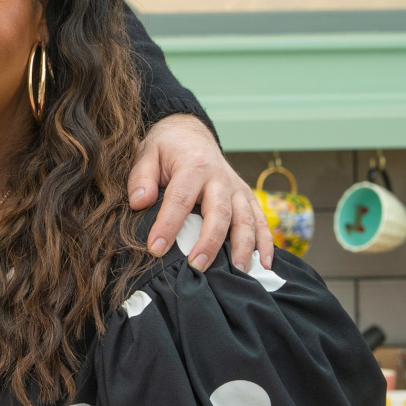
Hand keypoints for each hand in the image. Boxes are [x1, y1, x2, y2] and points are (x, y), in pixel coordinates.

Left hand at [129, 114, 270, 272]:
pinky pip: (260, 220)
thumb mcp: (147, 153)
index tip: (156, 249)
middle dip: (209, 242)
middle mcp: (220, 177)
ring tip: (237, 272)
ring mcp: (237, 188)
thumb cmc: (166, 148)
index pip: (180, 199)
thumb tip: (139, 202)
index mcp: (193, 165)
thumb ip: (141, 177)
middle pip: (219, 212)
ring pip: (245, 219)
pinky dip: (266, 243)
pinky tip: (265, 264)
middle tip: (197, 266)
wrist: (190, 133)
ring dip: (243, 247)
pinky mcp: (246, 197)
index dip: (168, 225)